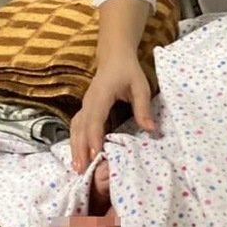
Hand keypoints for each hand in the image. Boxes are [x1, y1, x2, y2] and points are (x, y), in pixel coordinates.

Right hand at [71, 53, 154, 172]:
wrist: (114, 56)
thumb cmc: (128, 71)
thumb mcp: (141, 87)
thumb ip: (143, 108)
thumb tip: (151, 130)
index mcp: (101, 95)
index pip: (95, 119)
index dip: (94, 138)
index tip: (95, 155)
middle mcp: (89, 101)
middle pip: (80, 128)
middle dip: (80, 149)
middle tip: (81, 170)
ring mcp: (84, 105)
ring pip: (75, 129)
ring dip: (75, 148)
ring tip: (77, 168)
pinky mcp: (84, 110)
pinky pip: (77, 127)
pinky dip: (76, 142)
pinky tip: (78, 156)